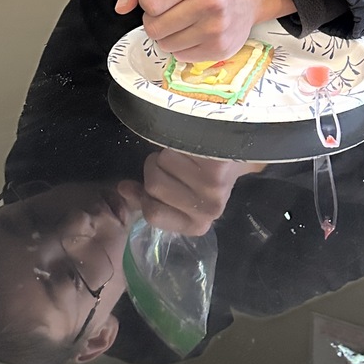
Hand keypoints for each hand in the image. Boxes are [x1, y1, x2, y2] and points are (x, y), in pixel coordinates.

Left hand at [115, 0, 295, 61]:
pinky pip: (181, 57)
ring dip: (167, 34)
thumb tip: (121, 6)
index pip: (150, 1)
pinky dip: (182, 46)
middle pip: (154, 27)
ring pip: (165, 45)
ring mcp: (216, 28)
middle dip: (154, 19)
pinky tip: (194, 30)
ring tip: (182, 19)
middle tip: (169, 9)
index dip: (147, 0)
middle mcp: (210, 2)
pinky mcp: (220, 48)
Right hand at [117, 150, 264, 235]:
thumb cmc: (205, 174)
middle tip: (174, 163)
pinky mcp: (216, 165)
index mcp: (196, 224)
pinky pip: (175, 147)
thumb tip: (122, 189)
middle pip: (153, 185)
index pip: (152, 213)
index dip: (146, 194)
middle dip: (155, 167)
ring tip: (186, 152)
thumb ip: (147, 196)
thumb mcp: (178, 194)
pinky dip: (177, 140)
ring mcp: (213, 188)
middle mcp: (207, 210)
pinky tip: (194, 144)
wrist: (241, 151)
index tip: (156, 181)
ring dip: (167, 151)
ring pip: (162, 161)